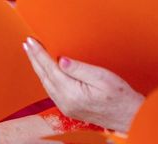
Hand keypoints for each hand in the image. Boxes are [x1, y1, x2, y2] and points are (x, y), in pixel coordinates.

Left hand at [23, 37, 143, 131]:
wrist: (131, 117)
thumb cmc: (121, 96)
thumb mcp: (103, 77)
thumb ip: (79, 68)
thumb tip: (61, 60)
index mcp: (72, 93)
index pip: (49, 68)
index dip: (38, 53)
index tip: (30, 41)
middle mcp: (65, 102)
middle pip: (43, 76)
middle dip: (34, 58)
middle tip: (27, 43)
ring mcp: (66, 107)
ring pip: (45, 83)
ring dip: (38, 67)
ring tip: (32, 53)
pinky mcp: (68, 108)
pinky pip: (51, 90)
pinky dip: (45, 76)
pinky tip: (44, 69)